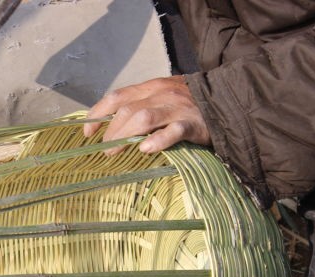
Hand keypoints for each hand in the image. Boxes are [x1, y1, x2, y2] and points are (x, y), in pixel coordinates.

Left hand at [83, 75, 210, 154]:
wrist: (226, 102)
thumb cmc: (189, 105)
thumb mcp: (163, 97)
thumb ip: (141, 105)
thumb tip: (112, 124)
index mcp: (151, 87)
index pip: (117, 97)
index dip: (98, 113)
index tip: (88, 132)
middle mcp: (161, 94)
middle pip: (127, 110)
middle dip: (110, 131)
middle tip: (105, 149)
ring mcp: (177, 108)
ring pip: (144, 118)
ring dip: (124, 136)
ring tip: (114, 152)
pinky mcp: (193, 124)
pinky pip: (173, 131)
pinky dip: (158, 140)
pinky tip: (145, 150)